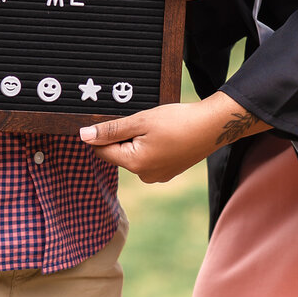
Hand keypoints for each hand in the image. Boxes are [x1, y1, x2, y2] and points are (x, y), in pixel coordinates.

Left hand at [81, 93, 266, 182]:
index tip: (117, 120)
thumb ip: (110, 129)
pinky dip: (152, 146)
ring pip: (135, 155)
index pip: (102, 151)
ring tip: (158, 128)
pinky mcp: (168, 171)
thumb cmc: (178, 121)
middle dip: (124, 136)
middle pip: (119, 153)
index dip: (103, 133)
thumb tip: (84, 136)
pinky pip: (150, 158)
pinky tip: (166, 135)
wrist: (213, 126)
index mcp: (134, 163)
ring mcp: (158, 176)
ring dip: (138, 141)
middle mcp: (144, 175)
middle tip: (143, 121)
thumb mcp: (140, 120)